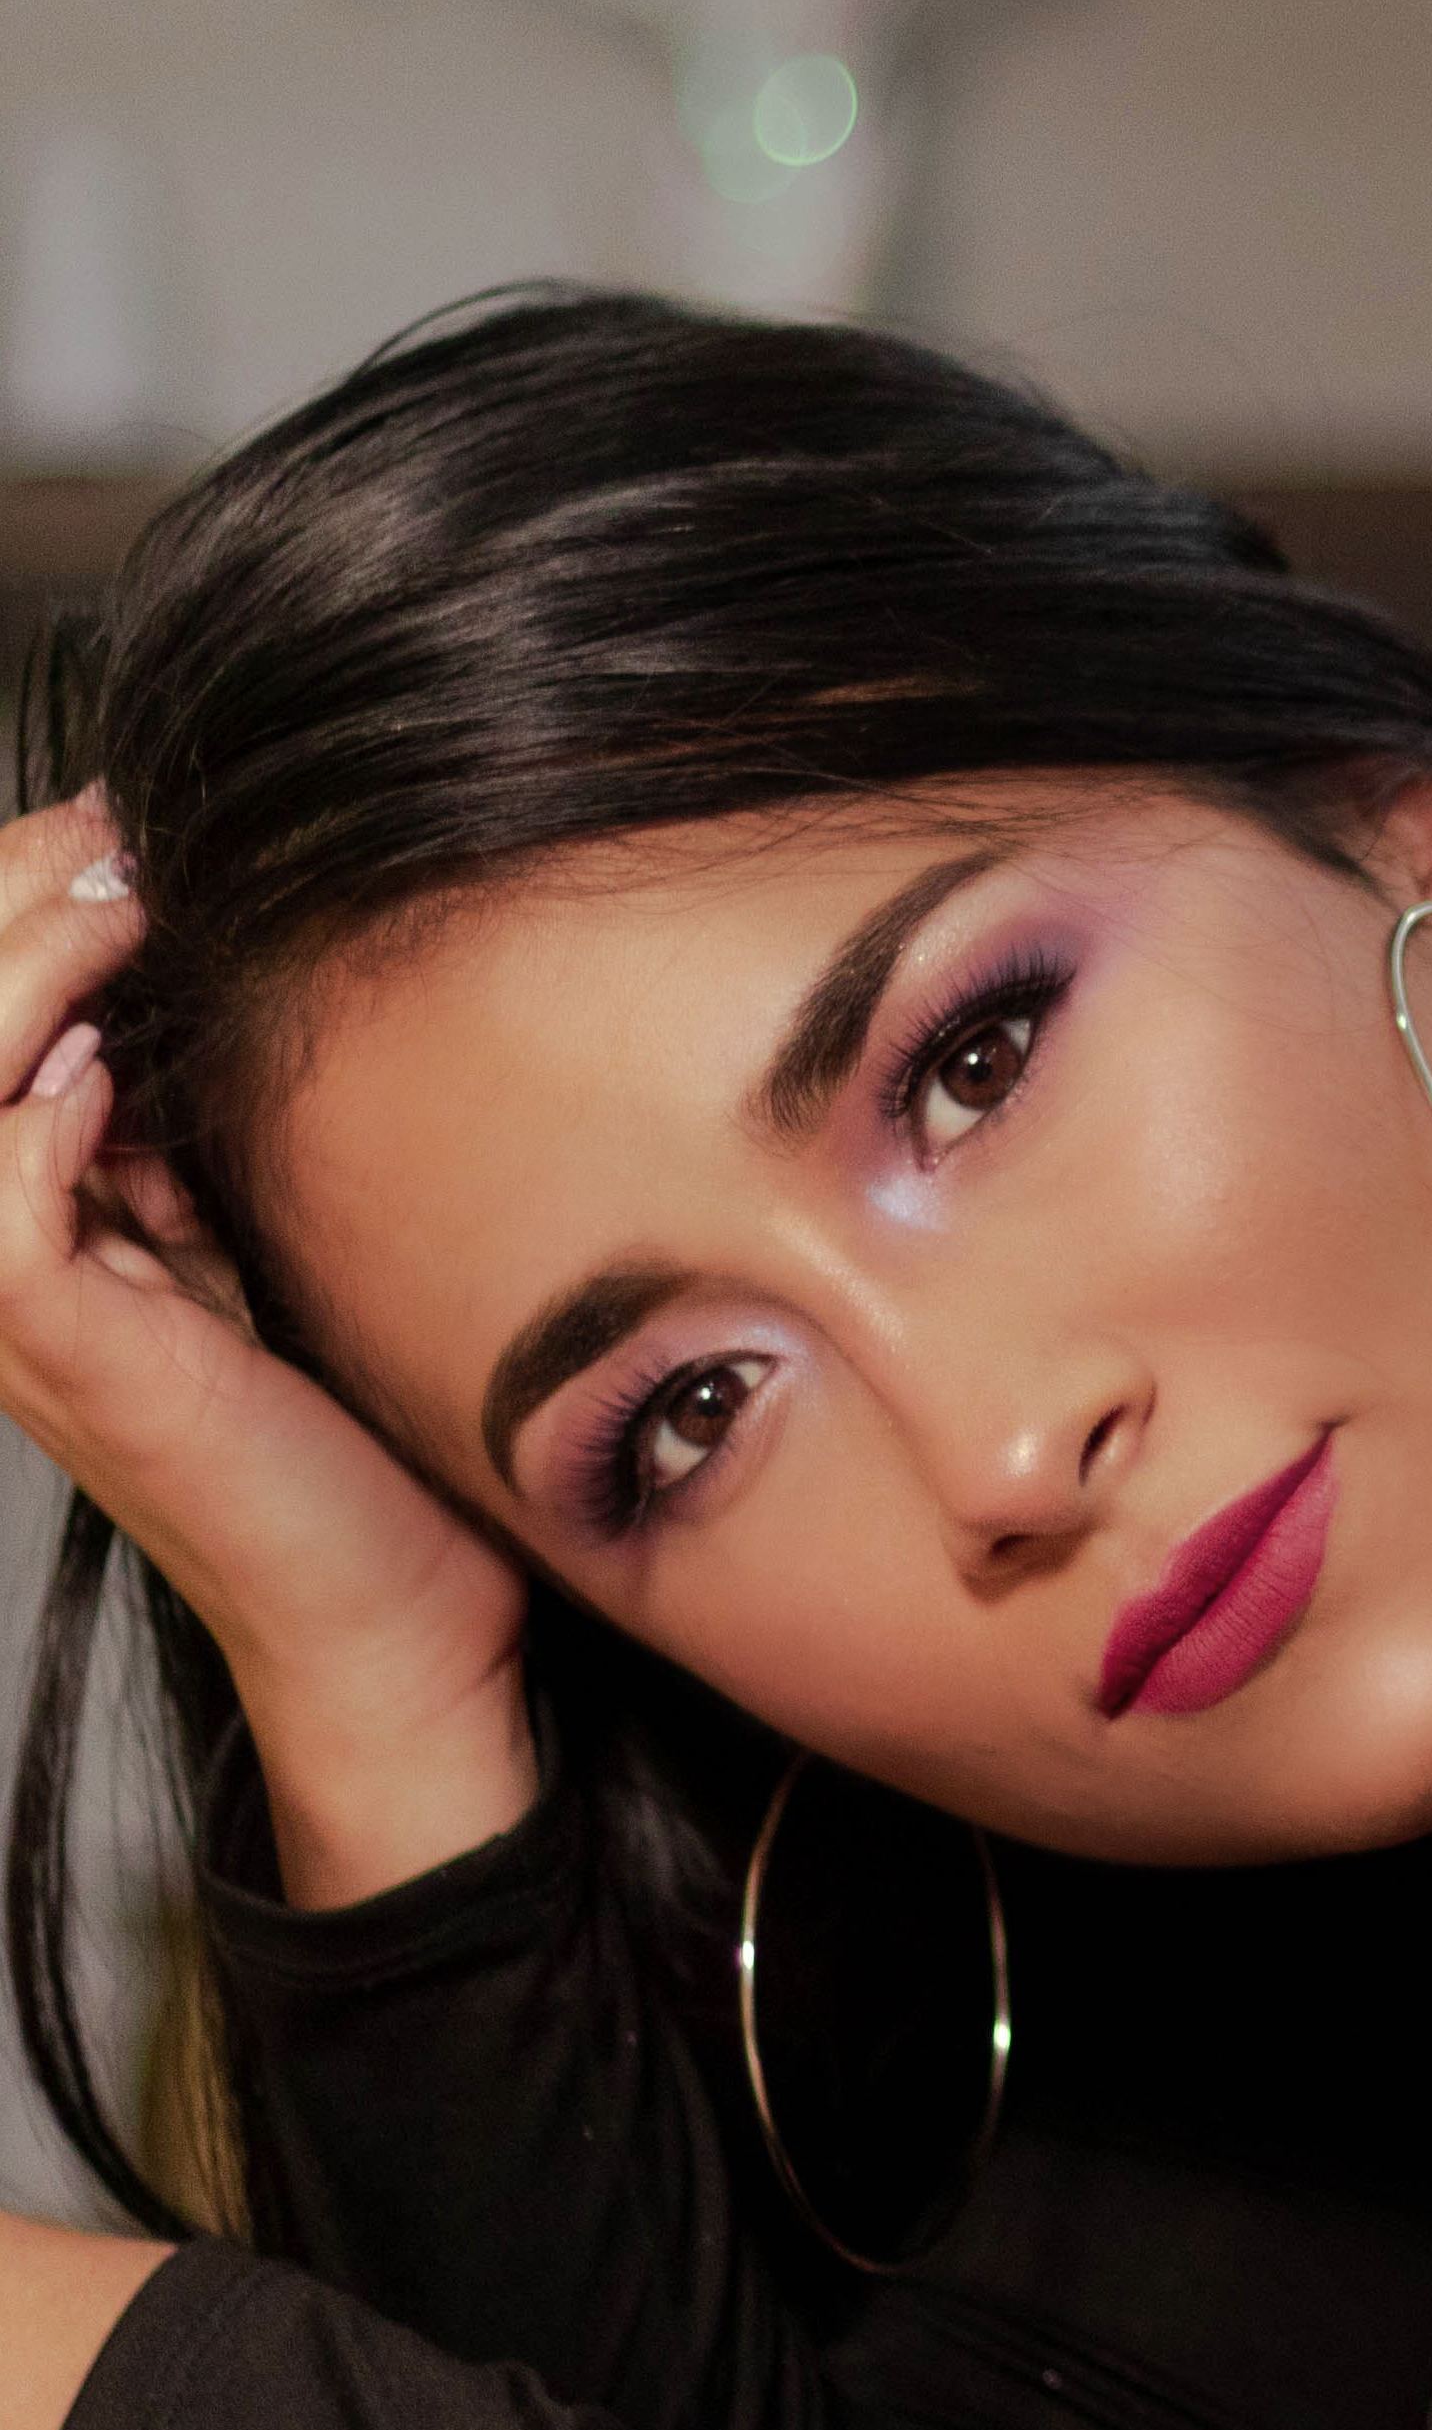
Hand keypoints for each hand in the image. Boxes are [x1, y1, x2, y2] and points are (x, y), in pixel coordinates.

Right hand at [0, 799, 535, 1902]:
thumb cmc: (354, 1432)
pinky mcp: (74, 1362)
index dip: (18, 906)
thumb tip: (218, 982)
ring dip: (17, 984)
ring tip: (116, 908)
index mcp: (32, 1218)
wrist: (395, 1606)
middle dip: (4, 912)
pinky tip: (105, 1077)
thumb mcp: (267, 1236)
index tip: (123, 823)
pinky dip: (35, 1130)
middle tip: (116, 834)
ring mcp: (17, 1317)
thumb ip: (210, 1134)